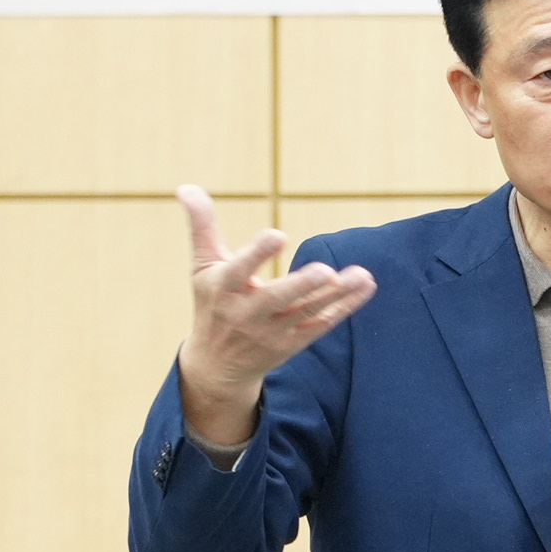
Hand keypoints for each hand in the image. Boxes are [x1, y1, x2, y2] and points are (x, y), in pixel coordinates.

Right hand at [175, 185, 376, 448]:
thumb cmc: (212, 302)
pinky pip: (322, 324)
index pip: (239, 269)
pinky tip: (365, 286)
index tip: (277, 235)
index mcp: (224, 287)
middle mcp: (248, 312)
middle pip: (278, 298)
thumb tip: (184, 186)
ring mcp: (272, 330)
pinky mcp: (293, 343)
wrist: (217, 366)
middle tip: (325, 272)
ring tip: (361, 274)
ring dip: (337, 294)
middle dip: (301, 286)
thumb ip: (201, 226)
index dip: (258, 254)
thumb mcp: (203, 266)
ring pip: (308, 311)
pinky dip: (345, 307)